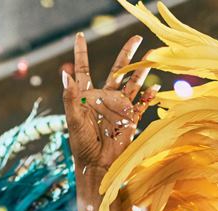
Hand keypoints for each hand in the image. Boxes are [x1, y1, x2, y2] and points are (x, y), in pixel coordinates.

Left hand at [62, 33, 155, 170]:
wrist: (97, 166)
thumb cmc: (82, 146)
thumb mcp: (73, 121)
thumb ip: (70, 98)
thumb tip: (64, 74)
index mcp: (87, 97)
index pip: (84, 70)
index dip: (81, 53)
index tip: (80, 36)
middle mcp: (104, 98)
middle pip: (117, 71)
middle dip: (126, 54)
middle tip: (136, 38)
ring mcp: (118, 108)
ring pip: (133, 84)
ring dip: (142, 71)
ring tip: (151, 55)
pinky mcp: (130, 120)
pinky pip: (142, 105)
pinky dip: (148, 97)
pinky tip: (153, 89)